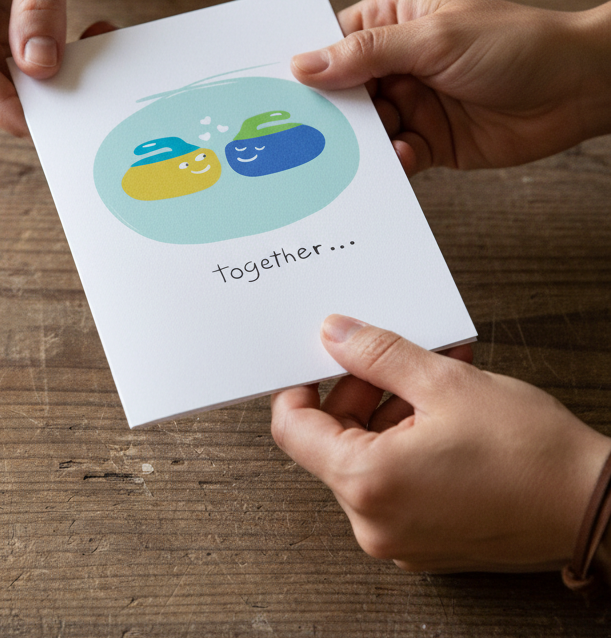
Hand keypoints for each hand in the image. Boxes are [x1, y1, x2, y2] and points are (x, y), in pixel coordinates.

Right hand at [0, 0, 90, 135]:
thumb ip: (41, 4)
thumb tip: (38, 69)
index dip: (4, 105)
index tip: (48, 123)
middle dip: (31, 91)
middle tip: (89, 61)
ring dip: (44, 78)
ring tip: (90, 39)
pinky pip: (8, 65)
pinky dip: (45, 63)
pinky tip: (80, 37)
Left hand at [271, 315, 610, 572]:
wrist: (600, 511)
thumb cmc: (530, 454)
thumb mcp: (444, 382)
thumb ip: (377, 353)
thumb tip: (334, 333)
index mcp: (366, 484)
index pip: (292, 428)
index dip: (299, 385)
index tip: (315, 359)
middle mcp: (373, 522)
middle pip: (332, 440)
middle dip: (358, 390)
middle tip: (390, 356)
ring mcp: (400, 536)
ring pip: (367, 456)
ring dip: (390, 408)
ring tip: (431, 372)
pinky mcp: (426, 538)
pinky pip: (396, 479)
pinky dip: (408, 438)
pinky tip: (443, 405)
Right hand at [291, 0, 610, 173]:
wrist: (579, 89)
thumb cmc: (516, 44)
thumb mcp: (433, 40)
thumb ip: (366, 54)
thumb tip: (303, 64)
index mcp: (394, 22)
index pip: (334, 43)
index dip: (308, 66)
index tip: (280, 91)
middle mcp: (398, 63)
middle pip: (343, 92)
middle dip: (332, 112)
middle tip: (310, 132)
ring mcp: (413, 103)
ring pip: (366, 128)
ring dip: (363, 141)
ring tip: (365, 145)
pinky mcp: (429, 140)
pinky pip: (395, 155)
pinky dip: (392, 161)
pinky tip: (401, 157)